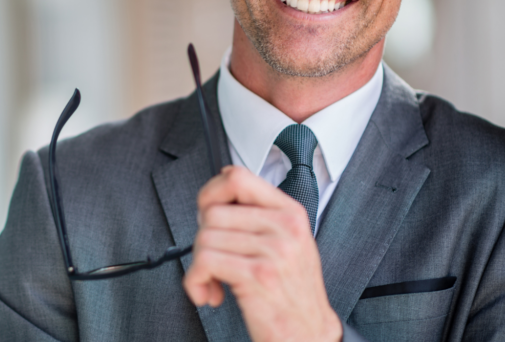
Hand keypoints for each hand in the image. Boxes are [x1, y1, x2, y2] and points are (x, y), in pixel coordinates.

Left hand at [183, 166, 342, 341]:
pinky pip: (204, 262)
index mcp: (290, 213)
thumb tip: (221, 187)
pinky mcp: (258, 275)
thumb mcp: (287, 244)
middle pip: (213, 212)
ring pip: (205, 237)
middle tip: (214, 258)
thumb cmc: (292, 294)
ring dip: (199, 266)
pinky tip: (210, 292)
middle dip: (203, 238)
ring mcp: (274, 250)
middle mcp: (285, 228)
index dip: (211, 192)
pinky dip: (196, 281)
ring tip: (215, 280)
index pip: (238, 177)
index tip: (205, 211)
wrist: (309, 335)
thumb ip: (259, 215)